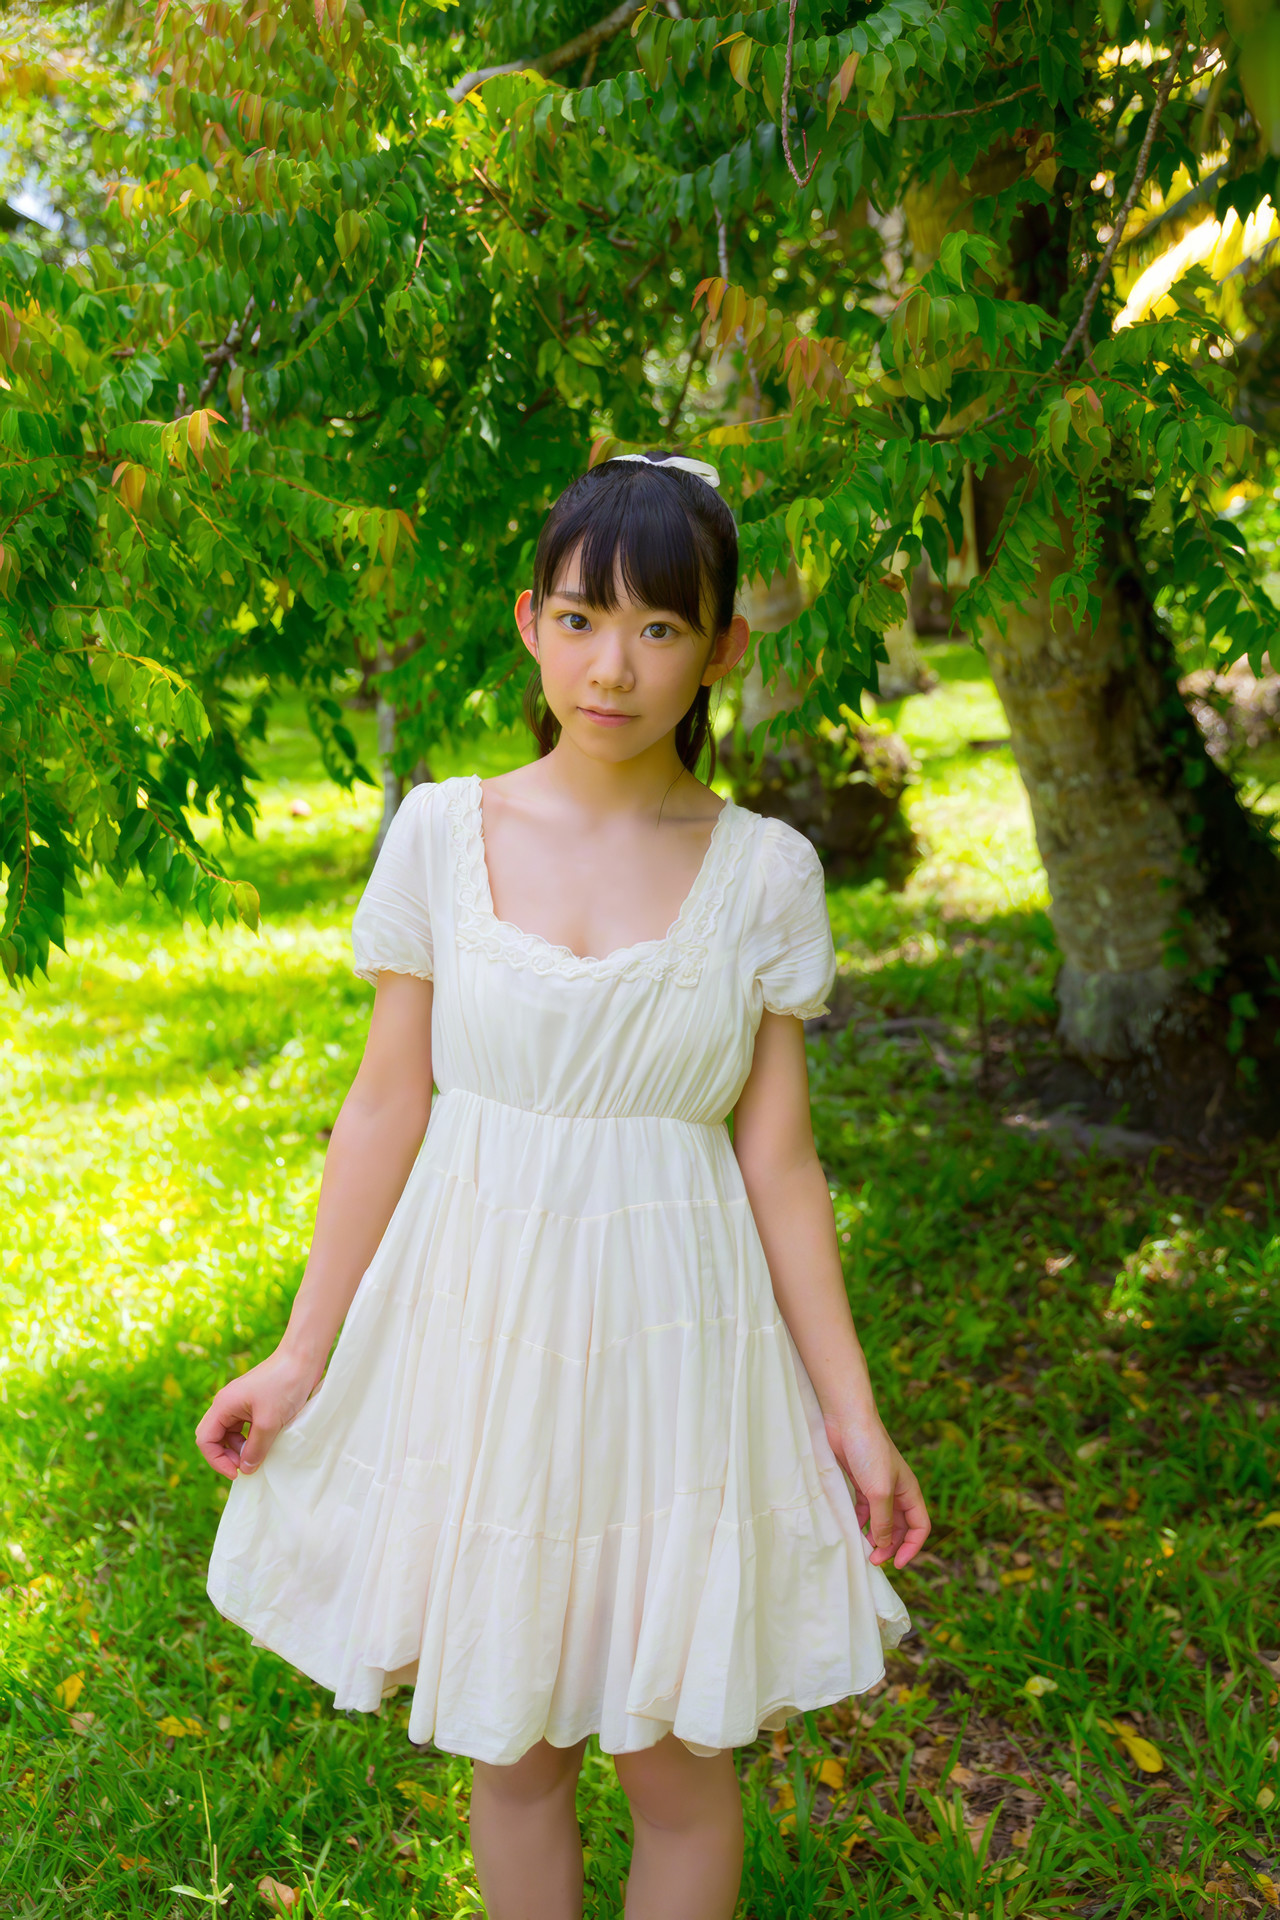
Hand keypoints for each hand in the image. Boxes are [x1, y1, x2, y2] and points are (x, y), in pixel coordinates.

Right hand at [195, 1349, 323, 1481]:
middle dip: (227, 1455)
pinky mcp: (255, 1402)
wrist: (303, 1357)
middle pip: (215, 1437)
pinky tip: (267, 1444)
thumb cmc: (284, 1385)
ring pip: (231, 1433)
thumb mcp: (269, 1422)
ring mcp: (241, 1402)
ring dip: (241, 1448)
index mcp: (223, 1405)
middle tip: (247, 1467)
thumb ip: (255, 1449)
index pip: (205, 1440)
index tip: (237, 1473)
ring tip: (260, 1456)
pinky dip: (251, 1438)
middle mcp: (227, 1403)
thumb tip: (245, 1470)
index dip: (217, 1460)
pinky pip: (245, 1426)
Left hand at [825, 1414, 930, 1568]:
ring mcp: (878, 1487)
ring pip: (881, 1520)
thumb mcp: (879, 1491)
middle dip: (889, 1546)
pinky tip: (850, 1529)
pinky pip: (864, 1510)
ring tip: (861, 1549)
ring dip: (874, 1536)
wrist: (847, 1421)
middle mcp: (897, 1492)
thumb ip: (883, 1520)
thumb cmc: (869, 1452)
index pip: (920, 1528)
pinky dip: (859, 1521)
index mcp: (910, 1493)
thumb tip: (884, 1545)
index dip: (912, 1548)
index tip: (897, 1564)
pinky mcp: (860, 1483)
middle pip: (899, 1528)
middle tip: (873, 1560)